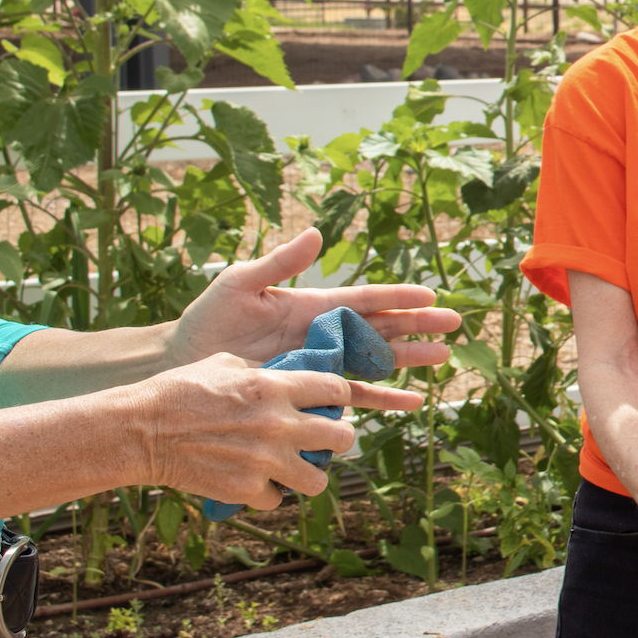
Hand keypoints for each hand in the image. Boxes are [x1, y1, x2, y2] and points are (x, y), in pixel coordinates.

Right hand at [129, 352, 423, 509]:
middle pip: (342, 437)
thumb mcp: (227, 364)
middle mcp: (278, 424)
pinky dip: (269, 494)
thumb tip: (290, 378)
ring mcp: (264, 461)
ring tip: (296, 468)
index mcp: (275, 386)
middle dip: (337, 438)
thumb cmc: (180, 390)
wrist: (139, 430)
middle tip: (324, 439)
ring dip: (309, 474)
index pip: (338, 389)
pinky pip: (277, 500)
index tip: (331, 402)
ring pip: (319, 481)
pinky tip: (255, 481)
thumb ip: (265, 373)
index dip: (338, 396)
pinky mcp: (245, 490)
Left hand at [165, 228, 460, 371]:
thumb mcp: (241, 283)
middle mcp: (325, 334)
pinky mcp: (312, 391)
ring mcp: (321, 364)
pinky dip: (383, 399)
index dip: (397, 296)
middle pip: (382, 329)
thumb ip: (279, 262)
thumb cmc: (208, 320)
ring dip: (409, 362)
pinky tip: (409, 403)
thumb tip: (317, 234)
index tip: (430, 294)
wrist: (183, 365)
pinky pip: (354, 397)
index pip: (365, 299)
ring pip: (376, 363)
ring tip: (442, 359)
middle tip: (454, 323)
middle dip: (418, 326)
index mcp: (313, 305)